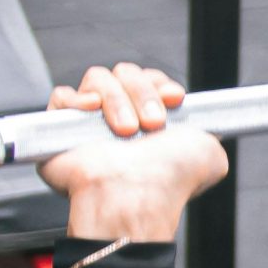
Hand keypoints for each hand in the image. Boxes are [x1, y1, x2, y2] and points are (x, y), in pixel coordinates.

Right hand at [38, 62, 229, 242]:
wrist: (138, 195)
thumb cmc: (169, 180)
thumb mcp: (209, 155)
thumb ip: (207, 137)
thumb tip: (205, 137)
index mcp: (148, 123)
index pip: (148, 80)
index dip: (159, 83)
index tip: (174, 98)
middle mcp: (119, 121)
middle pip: (124, 72)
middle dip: (142, 92)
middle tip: (152, 124)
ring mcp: (88, 124)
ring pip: (97, 78)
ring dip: (117, 99)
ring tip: (126, 130)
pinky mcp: (59, 131)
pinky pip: (61, 97)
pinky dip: (76, 98)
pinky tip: (92, 110)